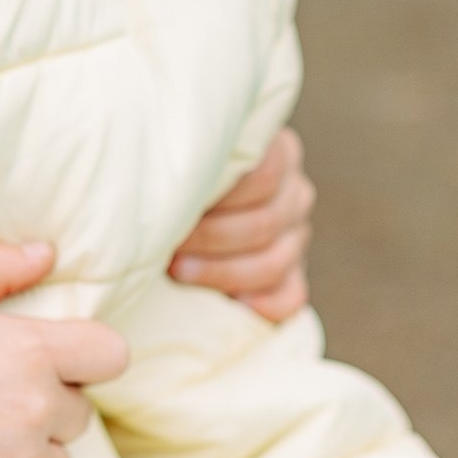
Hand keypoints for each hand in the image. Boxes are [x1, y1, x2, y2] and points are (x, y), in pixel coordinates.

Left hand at [168, 126, 312, 321]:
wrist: (189, 203)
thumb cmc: (183, 173)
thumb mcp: (192, 155)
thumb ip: (194, 160)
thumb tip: (161, 181)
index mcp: (279, 154)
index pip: (264, 175)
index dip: (220, 195)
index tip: (178, 207)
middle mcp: (294, 194)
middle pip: (265, 222)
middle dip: (211, 237)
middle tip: (170, 245)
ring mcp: (296, 237)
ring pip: (274, 262)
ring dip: (222, 272)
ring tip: (179, 271)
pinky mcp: (293, 276)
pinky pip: (290, 296)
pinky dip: (263, 303)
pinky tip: (229, 303)